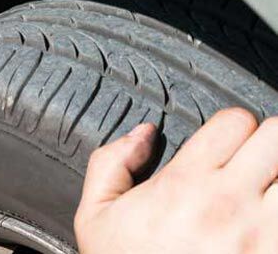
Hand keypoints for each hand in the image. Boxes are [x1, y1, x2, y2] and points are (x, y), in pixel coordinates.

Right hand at [75, 108, 277, 252]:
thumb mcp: (95, 218)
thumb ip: (110, 164)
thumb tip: (143, 134)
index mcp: (183, 184)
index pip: (233, 121)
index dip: (229, 128)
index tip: (223, 146)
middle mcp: (229, 203)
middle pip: (277, 134)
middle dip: (265, 143)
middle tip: (253, 165)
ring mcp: (262, 234)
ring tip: (265, 193)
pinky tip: (268, 220)